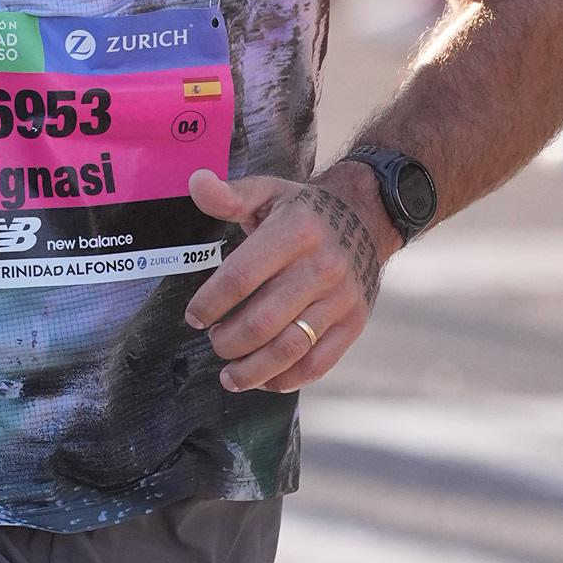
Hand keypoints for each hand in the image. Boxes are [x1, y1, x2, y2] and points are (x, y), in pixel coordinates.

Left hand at [182, 164, 394, 391]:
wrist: (368, 217)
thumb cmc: (304, 210)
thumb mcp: (268, 192)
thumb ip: (230, 195)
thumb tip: (196, 182)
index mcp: (295, 232)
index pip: (241, 277)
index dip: (211, 303)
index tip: (194, 317)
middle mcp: (322, 267)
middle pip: (262, 321)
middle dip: (228, 341)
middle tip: (214, 343)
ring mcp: (341, 298)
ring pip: (290, 349)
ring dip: (253, 370)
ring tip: (229, 376)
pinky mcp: (354, 321)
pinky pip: (319, 362)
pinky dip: (288, 378)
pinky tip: (266, 380)